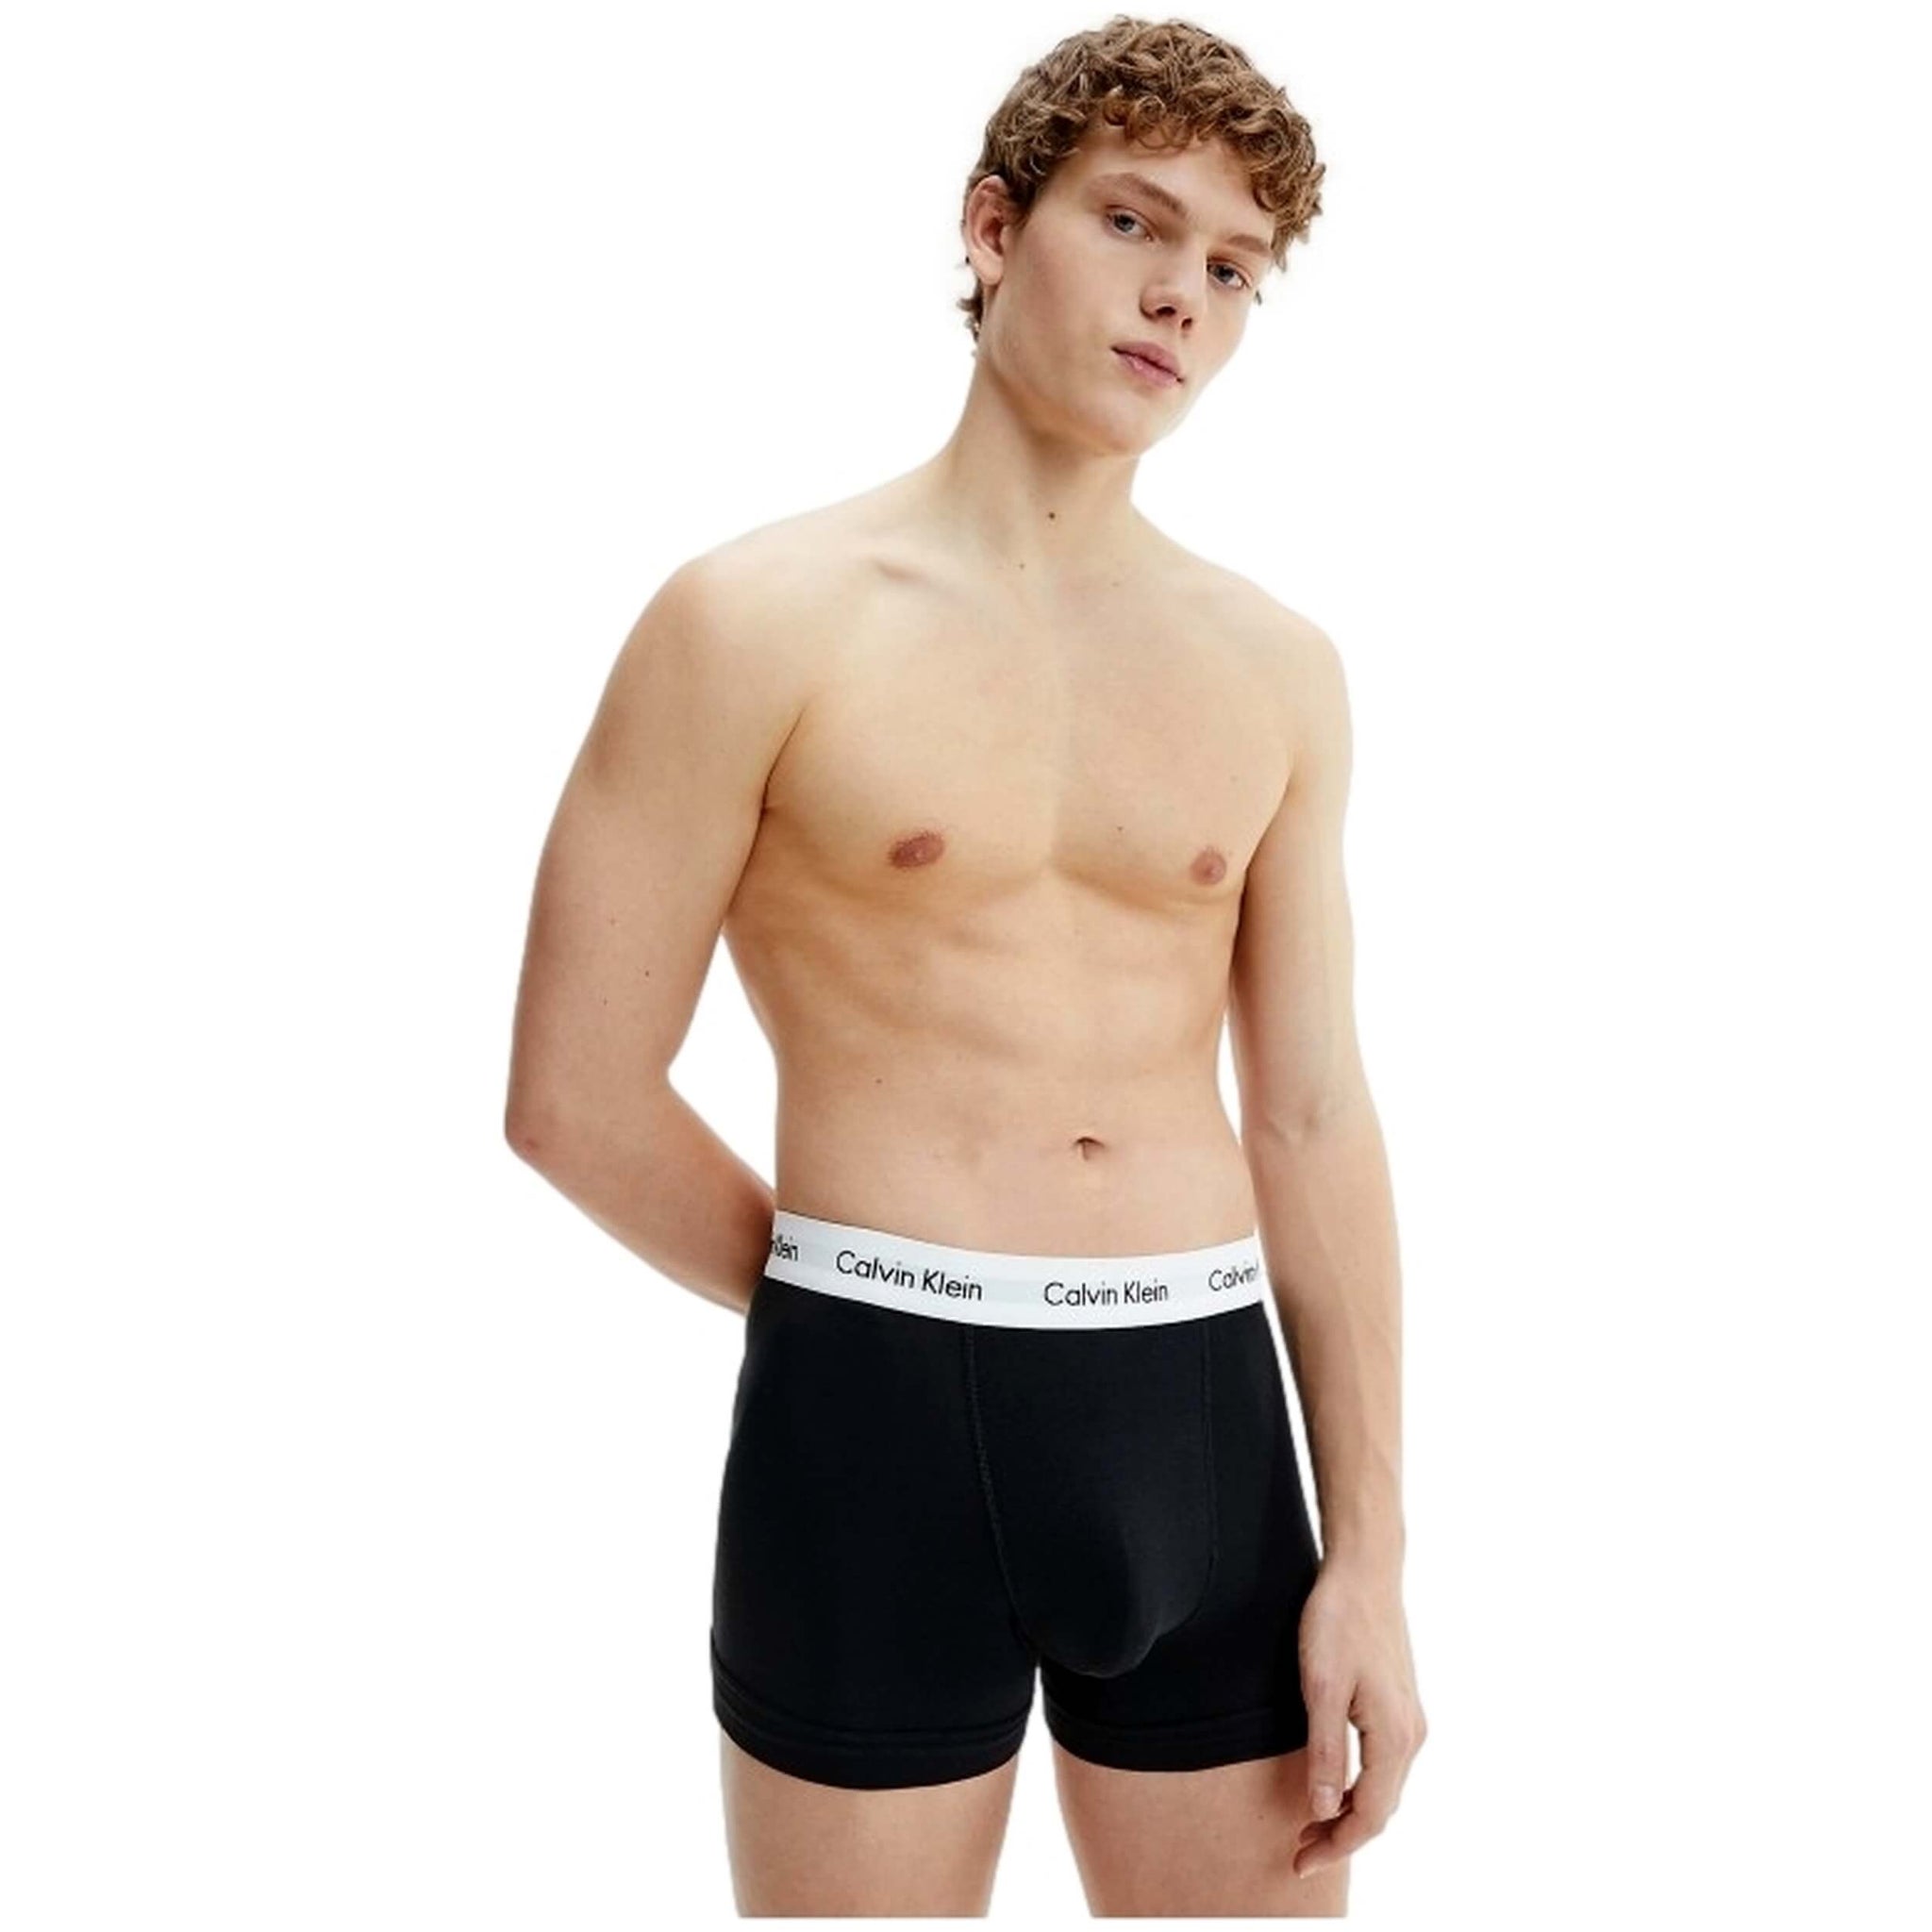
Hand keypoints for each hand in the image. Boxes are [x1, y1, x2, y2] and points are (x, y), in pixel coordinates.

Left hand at [1293, 1555, 1426, 1878]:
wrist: (1365, 1569)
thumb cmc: (1338, 1620)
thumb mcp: (1320, 1687)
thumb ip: (1324, 1751)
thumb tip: (1322, 1810)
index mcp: (1394, 1736)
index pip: (1368, 1815)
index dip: (1335, 1846)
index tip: (1300, 1862)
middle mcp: (1412, 1734)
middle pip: (1380, 1808)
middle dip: (1341, 1836)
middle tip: (1299, 1851)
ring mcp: (1410, 1718)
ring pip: (1384, 1788)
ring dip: (1350, 1812)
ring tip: (1311, 1825)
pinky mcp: (1401, 1703)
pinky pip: (1385, 1765)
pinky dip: (1360, 1787)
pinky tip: (1334, 1785)